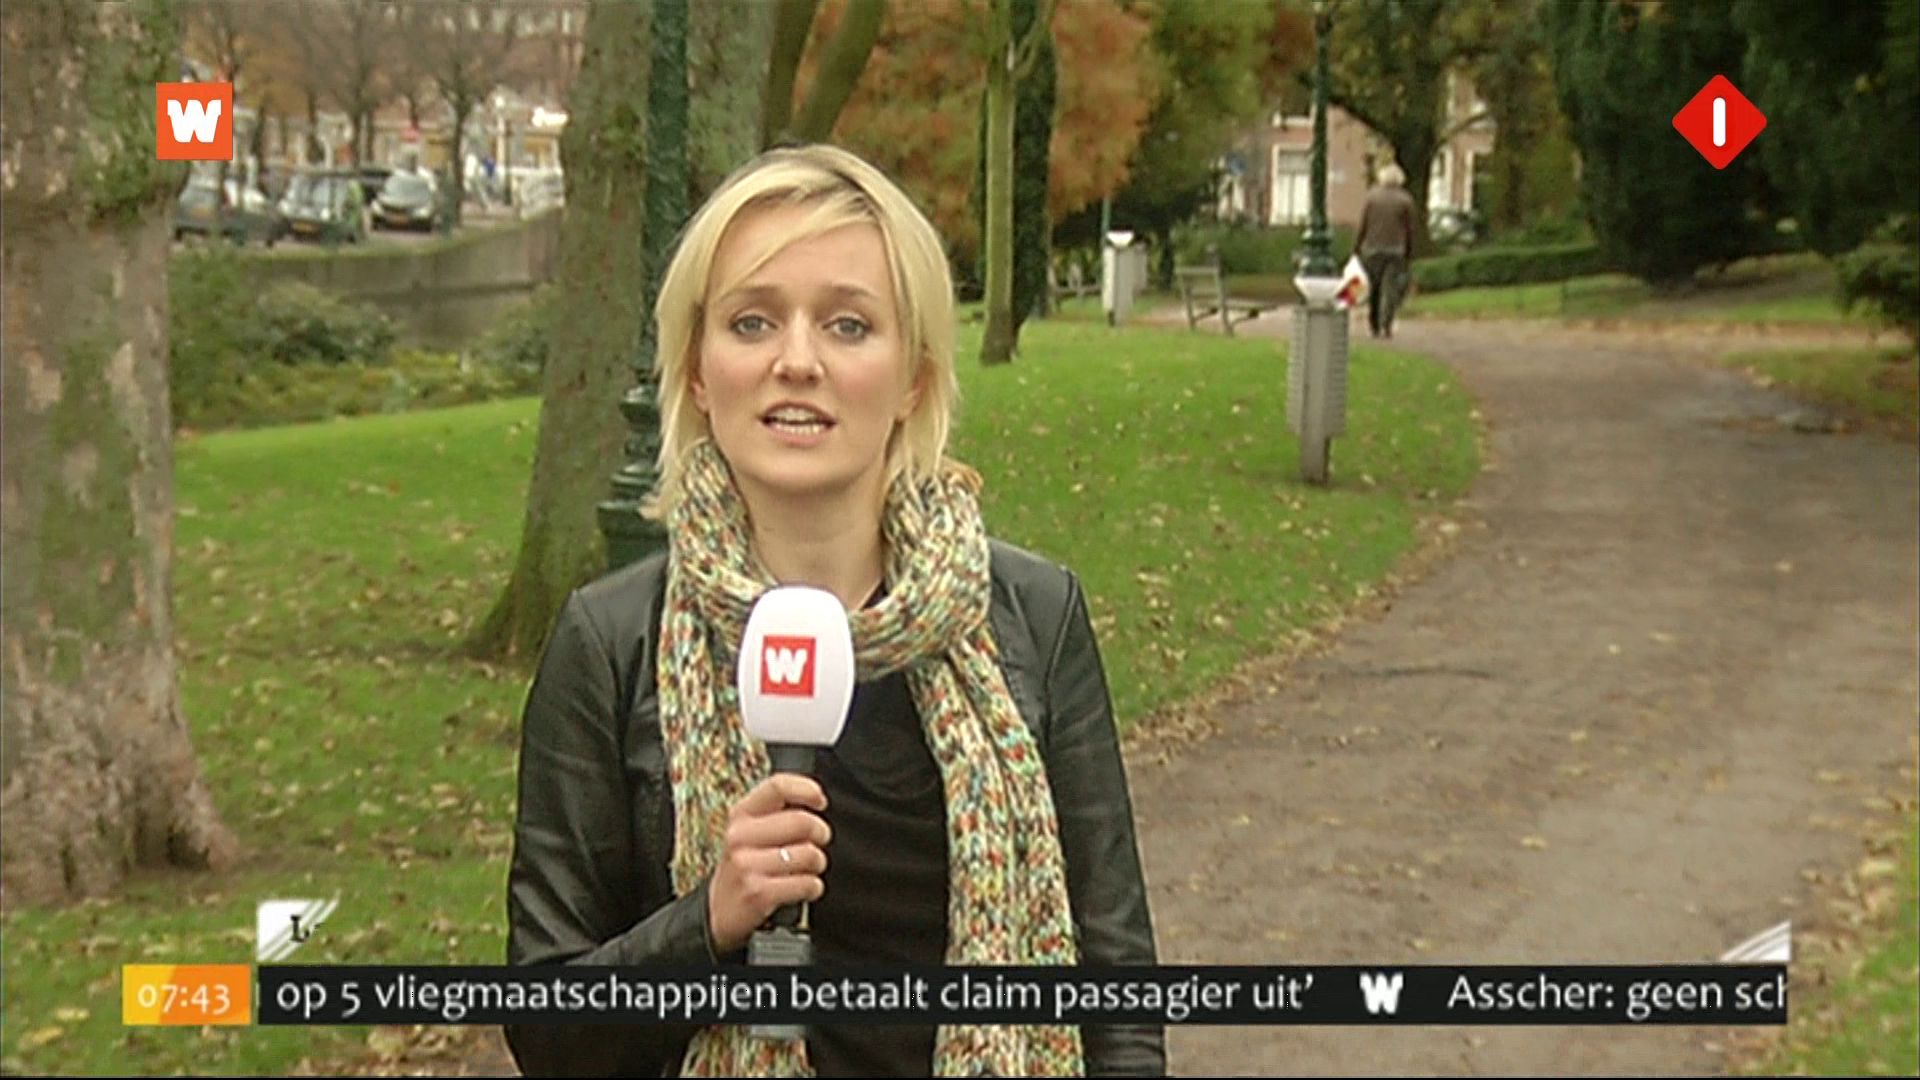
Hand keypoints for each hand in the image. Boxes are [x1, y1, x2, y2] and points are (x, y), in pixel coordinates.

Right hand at [706, 773, 830, 954]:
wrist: (719, 912)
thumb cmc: (743, 867)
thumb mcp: (750, 831)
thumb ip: (777, 812)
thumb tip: (814, 800)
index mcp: (741, 814)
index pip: (778, 787)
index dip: (807, 790)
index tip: (819, 801)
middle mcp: (740, 836)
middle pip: (802, 821)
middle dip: (820, 833)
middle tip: (817, 841)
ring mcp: (747, 865)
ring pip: (809, 854)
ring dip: (817, 864)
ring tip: (806, 869)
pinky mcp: (759, 893)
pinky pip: (807, 883)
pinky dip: (813, 887)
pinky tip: (803, 888)